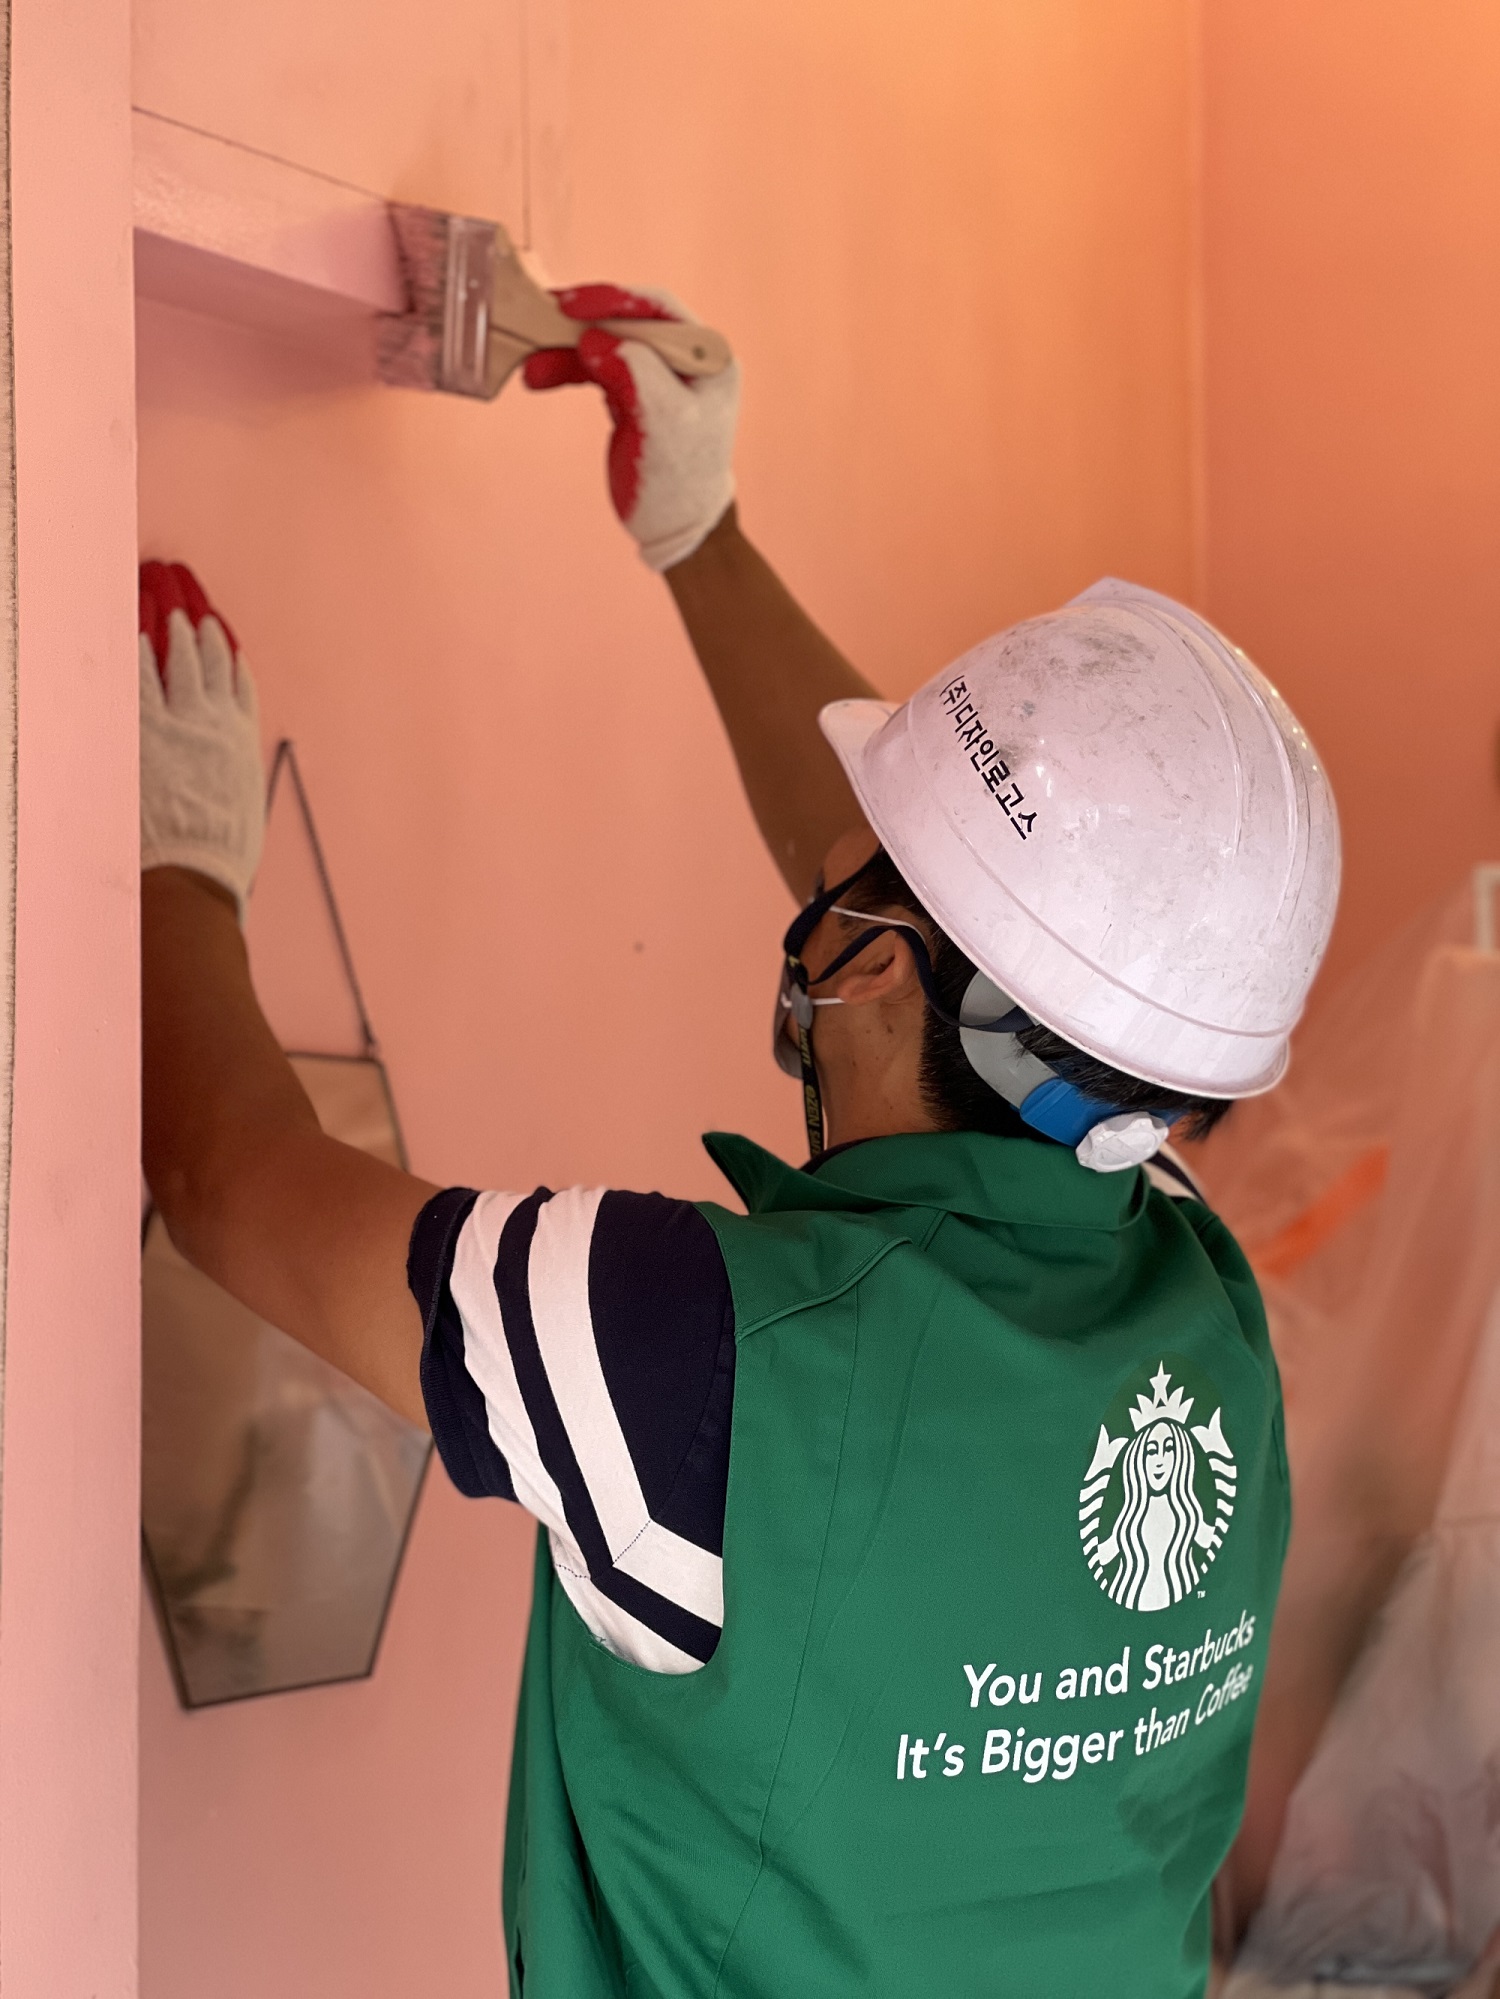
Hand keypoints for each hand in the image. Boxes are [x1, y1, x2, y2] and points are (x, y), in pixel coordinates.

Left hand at [139, 561, 263, 916]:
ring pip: (178, 655)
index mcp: (242, 740)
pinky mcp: (149, 731)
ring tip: (159, 587)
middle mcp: (217, 723)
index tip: (214, 621)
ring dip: (168, 617)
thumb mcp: (239, 808)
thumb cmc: (215, 856)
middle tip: (183, 585)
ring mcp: (183, 724)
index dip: (224, 644)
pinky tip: (134, 623)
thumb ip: (228, 774)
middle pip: (208, 655)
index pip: (236, 677)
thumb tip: (219, 773)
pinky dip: (141, 645)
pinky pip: (144, 675)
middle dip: (194, 615)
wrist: (192, 873)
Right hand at [523, 283, 740, 571]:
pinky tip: (540, 375)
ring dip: (565, 352)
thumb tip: (595, 339)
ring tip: (533, 369)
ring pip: (604, 345)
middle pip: (625, 323)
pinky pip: (595, 370)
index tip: (572, 304)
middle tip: (540, 323)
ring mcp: (656, 375)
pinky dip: (567, 370)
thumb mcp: (663, 425)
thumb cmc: (680, 482)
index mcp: (707, 359)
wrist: (676, 529)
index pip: (659, 309)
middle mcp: (684, 360)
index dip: (614, 300)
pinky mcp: (630, 394)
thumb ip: (635, 374)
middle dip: (580, 326)